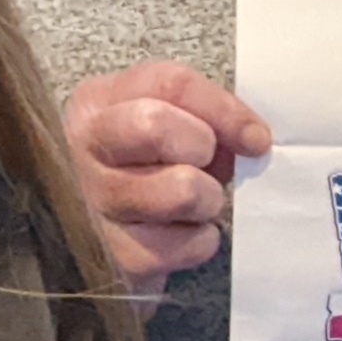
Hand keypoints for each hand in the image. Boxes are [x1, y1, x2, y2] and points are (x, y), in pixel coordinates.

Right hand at [61, 61, 270, 297]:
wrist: (103, 227)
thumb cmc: (148, 163)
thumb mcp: (168, 119)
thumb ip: (206, 115)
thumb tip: (253, 139)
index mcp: (99, 102)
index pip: (172, 84)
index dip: (224, 110)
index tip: (254, 137)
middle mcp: (87, 147)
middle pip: (156, 127)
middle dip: (202, 147)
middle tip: (206, 164)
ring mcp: (95, 203)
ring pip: (182, 191)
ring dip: (208, 198)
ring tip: (195, 201)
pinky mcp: (116, 255)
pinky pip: (187, 244)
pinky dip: (201, 240)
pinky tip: (183, 232)